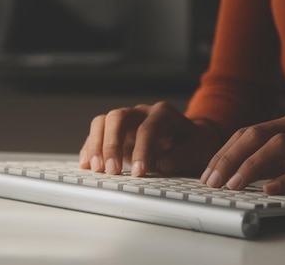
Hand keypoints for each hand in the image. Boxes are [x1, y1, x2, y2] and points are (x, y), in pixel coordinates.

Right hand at [79, 101, 223, 176]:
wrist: (191, 138)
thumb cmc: (194, 143)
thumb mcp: (197, 150)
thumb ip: (181, 155)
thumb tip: (161, 163)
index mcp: (163, 113)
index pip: (147, 128)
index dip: (141, 150)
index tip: (138, 172)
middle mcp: (142, 113)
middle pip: (118, 117)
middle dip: (112, 144)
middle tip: (112, 170)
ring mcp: (127, 121)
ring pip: (103, 122)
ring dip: (96, 145)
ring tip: (96, 168)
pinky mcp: (116, 134)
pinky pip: (97, 134)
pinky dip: (90, 148)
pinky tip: (87, 164)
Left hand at [201, 113, 284, 199]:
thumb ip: (271, 158)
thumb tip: (236, 174)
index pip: (247, 132)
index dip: (224, 152)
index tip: (208, 173)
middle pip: (257, 134)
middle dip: (229, 157)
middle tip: (212, 181)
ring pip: (278, 146)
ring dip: (252, 166)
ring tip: (234, 185)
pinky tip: (270, 190)